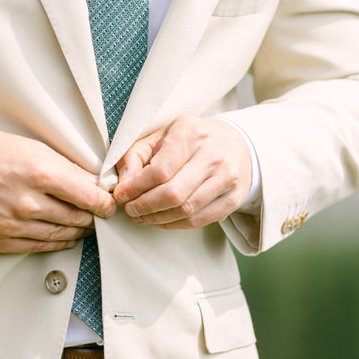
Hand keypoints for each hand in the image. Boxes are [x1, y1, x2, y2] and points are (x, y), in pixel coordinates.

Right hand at [0, 128, 114, 253]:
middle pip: (77, 219)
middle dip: (91, 217)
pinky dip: (56, 243)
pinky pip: (38, 247)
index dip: (104, 204)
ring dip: (76, 231)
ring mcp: (13, 225)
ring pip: (61, 236)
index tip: (108, 205)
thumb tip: (92, 183)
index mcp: (39, 174)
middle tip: (97, 214)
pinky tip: (62, 237)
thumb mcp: (32, 148)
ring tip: (82, 224)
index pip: (88, 197)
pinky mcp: (0, 241)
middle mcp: (28, 203)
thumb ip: (65, 168)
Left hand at [112, 116, 251, 229]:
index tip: (121, 195)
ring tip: (142, 216)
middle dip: (145, 206)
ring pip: (186, 210)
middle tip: (131, 209)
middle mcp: (212, 155)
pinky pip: (199, 220)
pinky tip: (162, 219)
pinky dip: (175, 224)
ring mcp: (226, 178)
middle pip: (173, 194)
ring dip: (157, 218)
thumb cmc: (192, 139)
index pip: (159, 170)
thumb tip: (123, 182)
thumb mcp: (162, 135)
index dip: (136, 187)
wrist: (236, 143)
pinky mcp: (233, 198)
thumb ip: (136, 155)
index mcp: (191, 134)